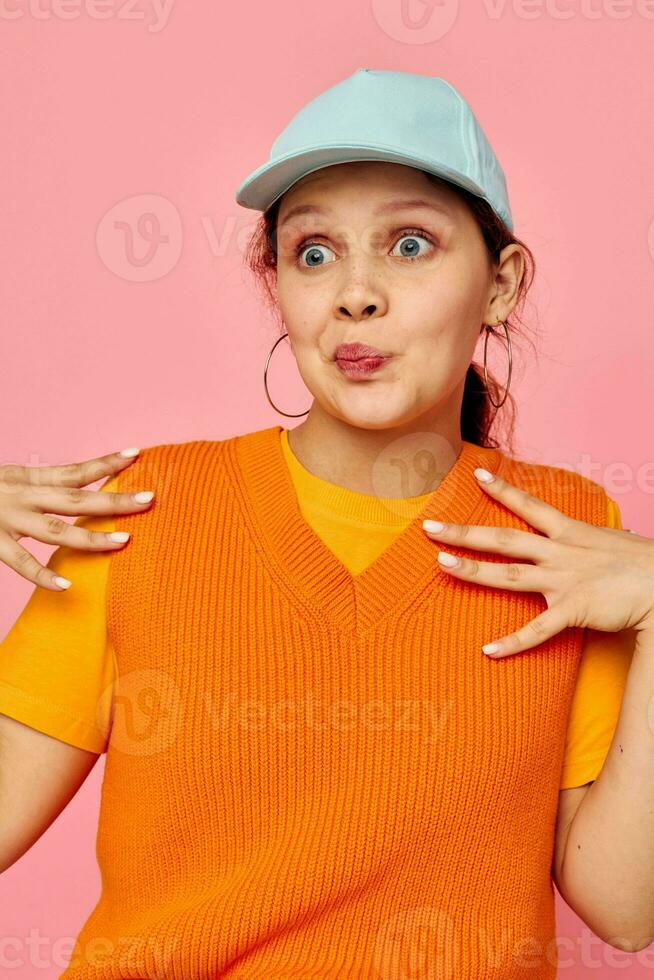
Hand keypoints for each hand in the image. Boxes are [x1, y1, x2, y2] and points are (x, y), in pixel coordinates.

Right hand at [0, 449, 153, 590]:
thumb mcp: (8, 480)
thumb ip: (38, 488)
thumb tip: (75, 491)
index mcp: (27, 480)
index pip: (74, 472)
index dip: (106, 464)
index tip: (136, 454)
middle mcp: (22, 497)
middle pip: (76, 500)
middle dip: (113, 501)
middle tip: (148, 499)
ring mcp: (8, 520)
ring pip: (56, 531)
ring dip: (91, 537)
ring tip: (125, 541)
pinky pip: (21, 562)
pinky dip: (42, 575)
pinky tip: (65, 586)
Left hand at [422, 466, 653, 657]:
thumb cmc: (643, 563)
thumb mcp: (611, 539)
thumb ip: (589, 538)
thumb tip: (589, 534)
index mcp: (570, 532)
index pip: (529, 506)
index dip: (503, 490)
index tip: (477, 476)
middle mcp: (560, 552)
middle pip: (503, 539)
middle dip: (465, 532)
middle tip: (430, 527)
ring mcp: (563, 580)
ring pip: (509, 575)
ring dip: (473, 570)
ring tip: (442, 565)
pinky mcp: (572, 610)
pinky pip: (536, 630)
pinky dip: (512, 642)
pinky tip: (488, 650)